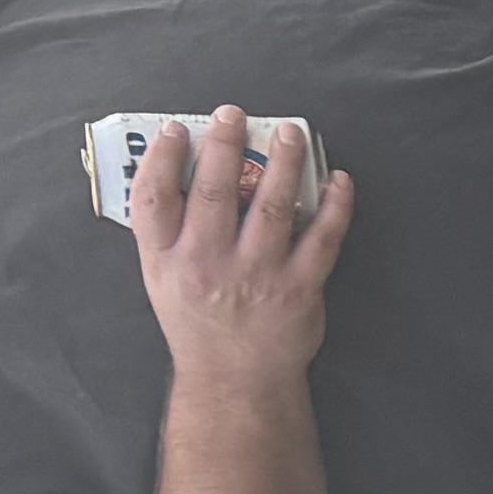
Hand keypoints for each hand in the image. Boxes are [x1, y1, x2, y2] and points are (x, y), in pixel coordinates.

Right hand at [132, 110, 352, 386]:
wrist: (238, 379)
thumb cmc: (198, 322)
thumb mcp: (161, 279)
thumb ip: (165, 230)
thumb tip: (176, 170)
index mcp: (167, 260)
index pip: (154, 198)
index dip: (161, 158)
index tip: (177, 130)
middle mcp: (209, 264)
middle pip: (213, 191)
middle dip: (223, 145)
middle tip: (232, 114)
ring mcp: (258, 275)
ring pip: (271, 205)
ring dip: (283, 162)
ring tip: (287, 131)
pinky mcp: (301, 288)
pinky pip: (323, 237)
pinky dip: (335, 205)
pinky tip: (338, 180)